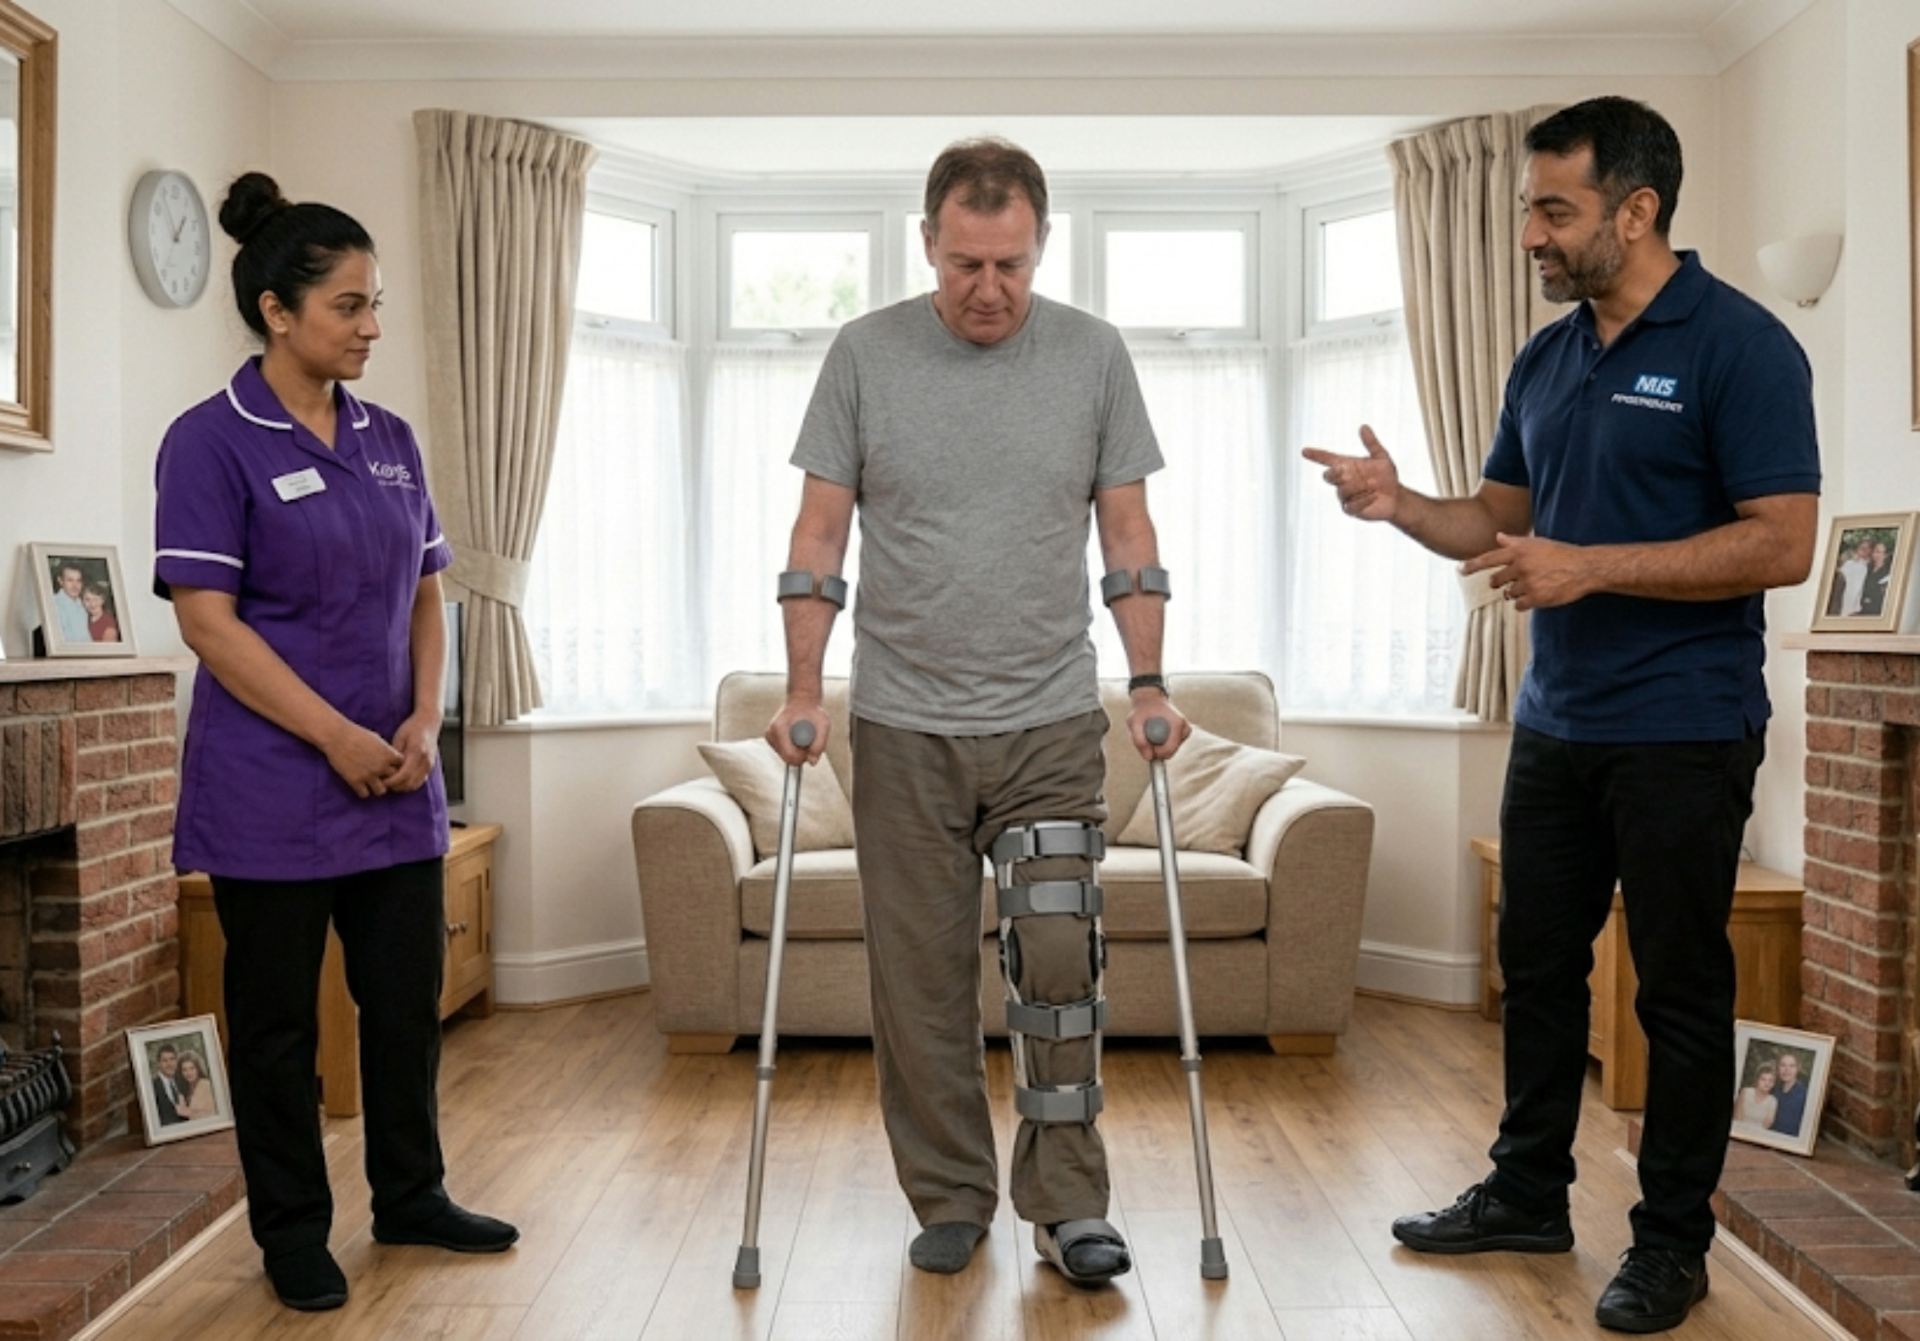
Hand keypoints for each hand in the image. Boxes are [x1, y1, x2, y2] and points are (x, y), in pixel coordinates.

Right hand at [322, 723, 405, 798]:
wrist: (337, 736)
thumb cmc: (357, 734)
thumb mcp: (377, 739)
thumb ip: (386, 751)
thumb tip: (392, 759)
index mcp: (388, 755)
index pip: (403, 768)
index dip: (397, 768)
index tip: (390, 766)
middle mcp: (381, 766)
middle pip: (394, 781)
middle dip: (389, 779)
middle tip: (381, 777)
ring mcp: (368, 775)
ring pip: (381, 791)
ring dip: (377, 787)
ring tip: (371, 783)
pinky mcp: (355, 781)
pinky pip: (364, 794)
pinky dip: (363, 791)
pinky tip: (359, 785)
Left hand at [386, 713, 442, 792]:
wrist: (429, 721)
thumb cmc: (412, 727)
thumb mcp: (400, 737)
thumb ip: (394, 754)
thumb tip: (386, 769)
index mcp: (417, 752)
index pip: (404, 775)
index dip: (392, 781)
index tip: (382, 781)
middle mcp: (425, 761)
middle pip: (410, 783)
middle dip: (396, 786)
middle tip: (384, 783)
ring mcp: (429, 765)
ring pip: (415, 785)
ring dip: (403, 786)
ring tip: (392, 781)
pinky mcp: (430, 766)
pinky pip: (420, 781)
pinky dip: (410, 783)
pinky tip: (401, 779)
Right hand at [766, 697, 829, 765]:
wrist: (802, 702)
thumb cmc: (813, 711)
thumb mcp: (823, 725)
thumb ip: (819, 745)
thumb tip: (812, 762)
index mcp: (780, 728)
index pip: (789, 756)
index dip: (803, 757)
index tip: (810, 747)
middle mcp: (771, 733)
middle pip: (788, 759)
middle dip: (800, 754)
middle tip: (808, 739)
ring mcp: (769, 737)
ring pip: (786, 757)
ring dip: (797, 751)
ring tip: (802, 736)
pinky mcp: (770, 739)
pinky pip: (784, 753)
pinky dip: (793, 749)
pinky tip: (796, 737)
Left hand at [1127, 693, 1189, 761]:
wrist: (1149, 699)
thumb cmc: (1141, 710)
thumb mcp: (1133, 723)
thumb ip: (1139, 740)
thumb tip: (1148, 757)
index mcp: (1177, 724)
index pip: (1168, 751)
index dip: (1155, 753)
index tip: (1146, 744)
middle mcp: (1184, 727)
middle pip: (1170, 752)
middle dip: (1157, 749)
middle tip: (1147, 736)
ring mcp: (1185, 730)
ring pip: (1171, 750)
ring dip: (1159, 746)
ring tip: (1152, 731)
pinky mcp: (1184, 733)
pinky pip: (1172, 746)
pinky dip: (1163, 743)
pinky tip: (1157, 733)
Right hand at [1301, 424, 1401, 522]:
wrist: (1396, 497)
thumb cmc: (1387, 477)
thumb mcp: (1382, 457)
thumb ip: (1371, 443)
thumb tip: (1364, 427)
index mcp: (1347, 466)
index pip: (1327, 459)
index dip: (1316, 455)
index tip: (1305, 451)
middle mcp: (1342, 480)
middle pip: (1329, 476)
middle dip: (1336, 473)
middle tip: (1350, 471)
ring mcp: (1345, 495)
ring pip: (1342, 490)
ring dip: (1359, 487)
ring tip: (1373, 486)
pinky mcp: (1350, 509)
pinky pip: (1351, 504)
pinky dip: (1363, 499)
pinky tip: (1373, 496)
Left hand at [1460, 532, 1589, 610]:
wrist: (1584, 568)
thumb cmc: (1560, 553)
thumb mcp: (1537, 543)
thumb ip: (1515, 542)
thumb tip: (1498, 536)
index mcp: (1519, 551)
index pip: (1489, 558)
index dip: (1473, 565)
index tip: (1460, 570)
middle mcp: (1520, 566)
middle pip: (1496, 581)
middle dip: (1500, 583)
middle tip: (1515, 580)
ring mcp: (1527, 583)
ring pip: (1508, 594)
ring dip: (1516, 592)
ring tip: (1535, 584)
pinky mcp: (1536, 598)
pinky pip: (1518, 606)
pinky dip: (1523, 603)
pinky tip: (1536, 595)